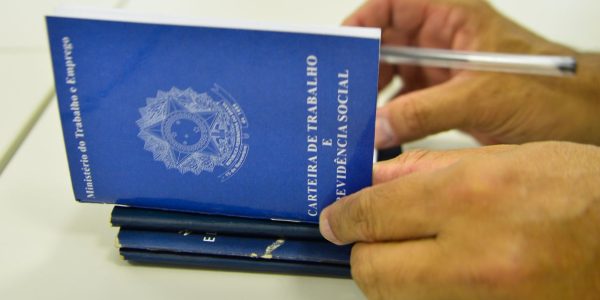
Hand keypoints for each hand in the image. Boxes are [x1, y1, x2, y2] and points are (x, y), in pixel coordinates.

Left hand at [319, 142, 599, 298]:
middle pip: (372, 271)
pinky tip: (445, 273)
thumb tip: (374, 181)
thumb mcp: (501, 159)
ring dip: (393, 277)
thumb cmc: (581, 191)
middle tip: (371, 238)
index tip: (335, 219)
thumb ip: (426, 172)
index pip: (371, 215)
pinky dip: (427, 295)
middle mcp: (473, 257)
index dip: (343, 217)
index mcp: (469, 198)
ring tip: (415, 253)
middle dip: (363, 252)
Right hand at [344, 0, 599, 146]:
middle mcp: (441, 40)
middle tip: (340, 92)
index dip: (364, 20)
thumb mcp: (483, 97)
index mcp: (453, 17)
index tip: (342, 46)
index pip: (394, 5)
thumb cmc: (551, 91)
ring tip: (351, 116)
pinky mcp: (442, 99)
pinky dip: (387, 118)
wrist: (579, 122)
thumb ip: (426, 111)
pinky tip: (374, 134)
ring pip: (390, 76)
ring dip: (371, 95)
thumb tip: (377, 126)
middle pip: (385, 43)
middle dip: (362, 66)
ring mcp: (440, 71)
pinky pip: (403, 104)